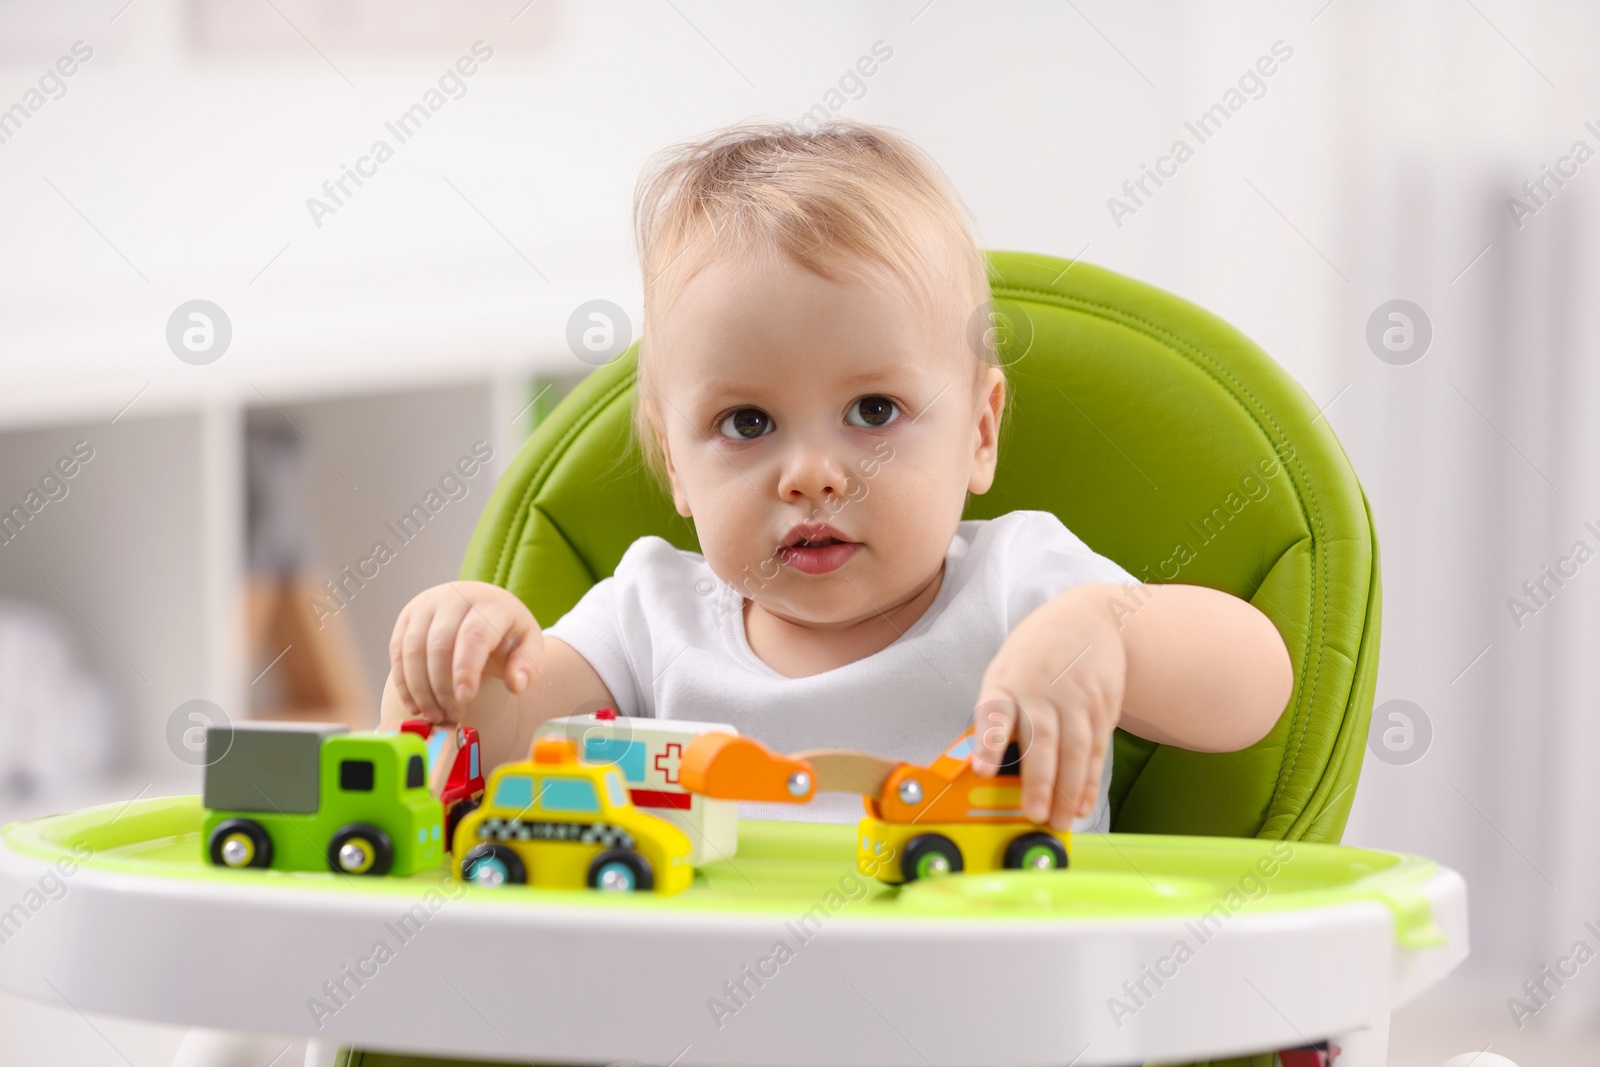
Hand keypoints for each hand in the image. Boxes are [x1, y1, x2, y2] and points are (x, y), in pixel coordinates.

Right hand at [388, 580, 542, 724]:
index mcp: (489, 603)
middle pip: (439, 645)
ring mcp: (426, 605)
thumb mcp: (527, 645)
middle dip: (442, 687)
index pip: (474, 635)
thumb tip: (516, 684)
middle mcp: (454, 597)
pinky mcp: (407, 617)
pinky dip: (404, 683)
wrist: (480, 609)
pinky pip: (398, 652)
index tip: (465, 699)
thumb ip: (528, 666)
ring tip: (435, 715)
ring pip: (413, 650)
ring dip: (420, 689)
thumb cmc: (505, 632)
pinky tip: (416, 705)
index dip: (466, 669)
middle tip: (451, 715)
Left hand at [970, 586, 1126, 830]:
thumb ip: (998, 715)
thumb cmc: (1035, 655)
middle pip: (1041, 740)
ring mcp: (1076, 698)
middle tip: (1035, 815)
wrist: (1091, 617)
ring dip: (1068, 790)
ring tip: (1060, 821)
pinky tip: (1082, 803)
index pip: (995, 713)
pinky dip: (1089, 780)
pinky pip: (1096, 749)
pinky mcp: (1103, 706)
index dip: (989, 743)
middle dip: (1039, 782)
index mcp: (1006, 682)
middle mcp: (1041, 690)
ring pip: (1074, 750)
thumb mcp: (1006, 672)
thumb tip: (985, 768)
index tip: (983, 771)